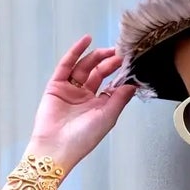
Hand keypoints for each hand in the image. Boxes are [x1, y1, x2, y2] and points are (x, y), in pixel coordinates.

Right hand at [28, 36, 135, 167]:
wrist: (56, 147)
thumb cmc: (81, 140)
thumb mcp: (107, 117)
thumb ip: (120, 99)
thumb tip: (133, 84)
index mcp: (98, 106)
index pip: (110, 84)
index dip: (119, 73)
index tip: (130, 63)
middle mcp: (84, 96)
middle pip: (98, 73)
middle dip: (110, 62)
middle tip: (121, 53)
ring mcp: (70, 90)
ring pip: (84, 67)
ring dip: (96, 56)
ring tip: (109, 49)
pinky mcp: (56, 85)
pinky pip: (67, 65)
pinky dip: (76, 52)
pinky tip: (86, 41)